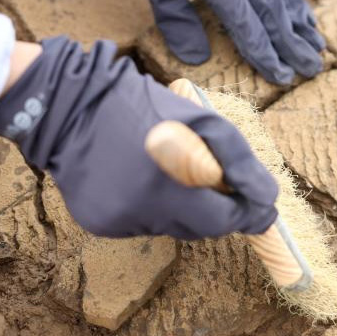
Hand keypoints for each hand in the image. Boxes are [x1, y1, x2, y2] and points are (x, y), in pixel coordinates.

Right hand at [0, 36, 278, 238]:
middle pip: (200, 229)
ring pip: (171, 227)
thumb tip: (268, 199)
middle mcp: (142, 213)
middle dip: (215, 209)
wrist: (69, 106)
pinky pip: (141, 224)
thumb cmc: (144, 107)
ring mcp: (117, 222)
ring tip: (168, 170)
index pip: (224, 221)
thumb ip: (238, 162)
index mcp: (170, 185)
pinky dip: (150, 207)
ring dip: (182, 207)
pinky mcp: (98, 223)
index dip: (247, 215)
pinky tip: (138, 178)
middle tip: (216, 181)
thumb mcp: (203, 121)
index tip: (262, 208)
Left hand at [113, 0, 324, 85]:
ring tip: (319, 50)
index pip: (247, 25)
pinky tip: (307, 18)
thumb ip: (173, 18)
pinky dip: (296, 1)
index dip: (265, 55)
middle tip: (311, 72)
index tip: (281, 78)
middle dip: (293, 47)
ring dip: (302, 27)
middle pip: (273, 16)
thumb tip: (195, 58)